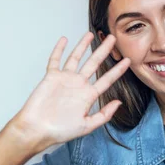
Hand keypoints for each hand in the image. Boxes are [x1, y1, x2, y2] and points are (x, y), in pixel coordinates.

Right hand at [11, 33, 130, 150]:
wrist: (37, 130)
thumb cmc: (60, 131)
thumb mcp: (87, 125)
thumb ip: (104, 115)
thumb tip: (118, 102)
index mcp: (88, 95)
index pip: (107, 79)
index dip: (118, 70)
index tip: (128, 60)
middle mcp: (78, 85)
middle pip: (94, 63)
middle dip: (104, 50)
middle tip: (113, 38)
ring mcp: (65, 79)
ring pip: (76, 58)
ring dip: (83, 46)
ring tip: (91, 34)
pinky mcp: (51, 77)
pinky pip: (55, 60)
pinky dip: (59, 50)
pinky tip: (64, 40)